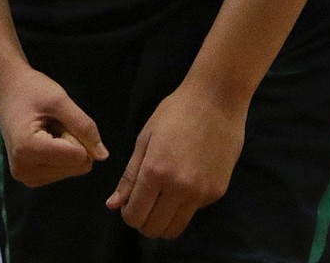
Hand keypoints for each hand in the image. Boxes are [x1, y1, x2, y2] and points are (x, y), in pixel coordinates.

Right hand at [0, 66, 107, 186]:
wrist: (7, 90)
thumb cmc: (32, 89)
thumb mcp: (60, 99)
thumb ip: (84, 126)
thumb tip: (103, 156)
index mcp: (29, 150)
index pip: (79, 157)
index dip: (77, 133)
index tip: (58, 118)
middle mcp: (24, 171)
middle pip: (76, 166)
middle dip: (72, 142)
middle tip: (52, 123)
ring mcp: (25, 177)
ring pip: (71, 170)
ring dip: (66, 147)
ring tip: (47, 128)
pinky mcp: (28, 178)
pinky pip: (61, 172)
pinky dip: (60, 154)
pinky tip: (45, 138)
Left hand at [106, 80, 246, 239]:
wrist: (217, 99)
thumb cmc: (176, 111)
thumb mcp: (146, 137)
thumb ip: (130, 175)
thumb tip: (112, 205)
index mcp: (155, 171)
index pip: (135, 215)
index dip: (128, 214)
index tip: (129, 205)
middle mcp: (178, 188)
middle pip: (154, 229)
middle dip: (143, 221)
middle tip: (144, 203)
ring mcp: (200, 193)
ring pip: (175, 229)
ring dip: (163, 221)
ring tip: (161, 200)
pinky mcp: (217, 192)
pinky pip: (193, 211)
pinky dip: (183, 206)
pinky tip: (184, 182)